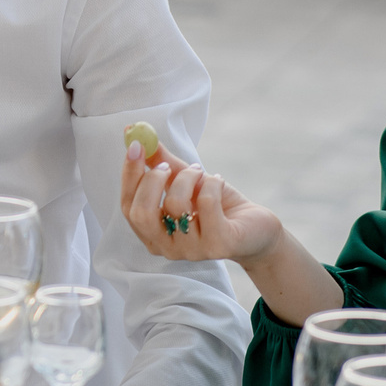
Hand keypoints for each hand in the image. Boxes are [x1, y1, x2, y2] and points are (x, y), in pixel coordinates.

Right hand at [120, 143, 284, 263]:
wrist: (257, 227)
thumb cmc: (218, 205)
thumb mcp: (186, 182)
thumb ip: (161, 163)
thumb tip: (136, 135)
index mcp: (154, 235)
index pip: (128, 208)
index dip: (129, 175)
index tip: (136, 145)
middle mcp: (168, 248)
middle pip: (142, 214)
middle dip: (152, 181)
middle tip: (167, 165)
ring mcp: (193, 250)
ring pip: (175, 204)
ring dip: (188, 178)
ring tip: (202, 173)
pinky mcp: (218, 245)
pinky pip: (206, 204)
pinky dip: (211, 183)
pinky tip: (219, 182)